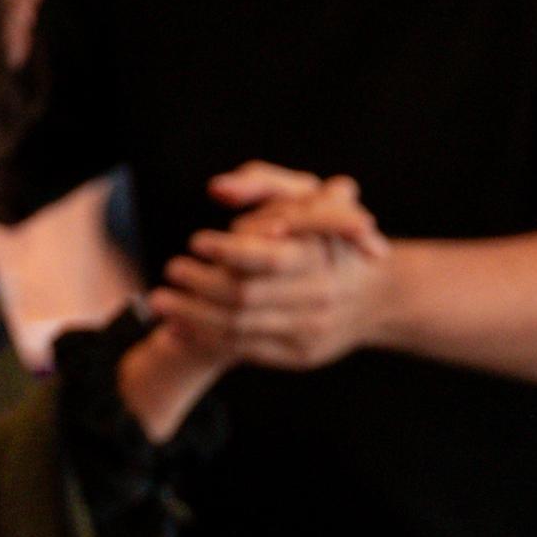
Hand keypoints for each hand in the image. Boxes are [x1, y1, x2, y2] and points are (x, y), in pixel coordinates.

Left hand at [154, 167, 393, 370]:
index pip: (269, 258)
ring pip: (240, 327)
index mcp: (322, 256)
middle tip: (169, 271)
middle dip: (199, 285)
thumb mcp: (308, 197)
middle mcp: (319, 297)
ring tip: (159, 303)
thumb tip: (218, 189)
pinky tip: (177, 329)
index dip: (228, 251)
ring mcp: (311, 331)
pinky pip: (246, 350)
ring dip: (193, 316)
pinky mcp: (300, 356)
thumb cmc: (331, 235)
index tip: (196, 241)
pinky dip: (207, 339)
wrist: (377, 297)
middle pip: (245, 296)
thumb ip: (263, 181)